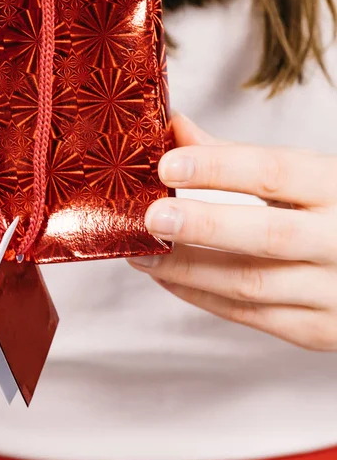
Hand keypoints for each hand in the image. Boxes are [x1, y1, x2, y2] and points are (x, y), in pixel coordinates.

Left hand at [129, 114, 336, 350]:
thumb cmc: (335, 214)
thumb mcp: (305, 176)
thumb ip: (239, 156)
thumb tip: (174, 129)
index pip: (275, 173)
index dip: (218, 168)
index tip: (167, 165)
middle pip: (267, 235)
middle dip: (203, 225)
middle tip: (151, 217)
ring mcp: (333, 292)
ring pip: (249, 283)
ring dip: (186, 269)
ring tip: (141, 254)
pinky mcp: (316, 330)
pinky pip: (248, 315)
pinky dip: (200, 295)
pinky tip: (166, 278)